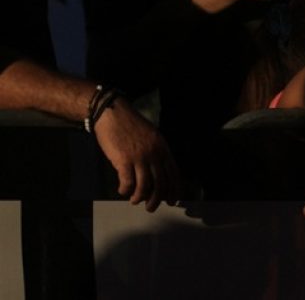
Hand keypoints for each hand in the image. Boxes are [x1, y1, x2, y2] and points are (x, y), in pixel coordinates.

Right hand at [93, 97, 180, 211]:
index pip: (173, 172)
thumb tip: (158, 173)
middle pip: (161, 182)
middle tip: (151, 208)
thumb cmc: (131, 126)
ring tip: (135, 201)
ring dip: (140, 197)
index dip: (174, 189)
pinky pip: (128, 182)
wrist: (113, 114)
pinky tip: (122, 191)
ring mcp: (140, 157)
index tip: (172, 200)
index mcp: (163, 148)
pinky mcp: (124, 160)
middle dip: (158, 199)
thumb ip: (156, 153)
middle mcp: (154, 153)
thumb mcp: (151, 137)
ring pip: (145, 186)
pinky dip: (125, 190)